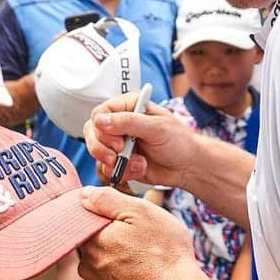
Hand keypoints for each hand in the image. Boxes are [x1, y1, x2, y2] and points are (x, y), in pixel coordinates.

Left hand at [76, 186, 213, 279]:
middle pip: (94, 242)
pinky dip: (125, 275)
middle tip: (139, 235)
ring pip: (103, 262)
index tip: (124, 217)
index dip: (105, 216)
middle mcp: (90, 266)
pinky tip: (145, 271)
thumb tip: (84, 195)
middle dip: (112, 236)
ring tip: (145, 255)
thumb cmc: (164, 252)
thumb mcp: (140, 212)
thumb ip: (107, 200)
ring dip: (118, 256)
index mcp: (93, 241)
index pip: (85, 222)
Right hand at [83, 94, 199, 189]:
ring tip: (139, 164)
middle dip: (103, 148)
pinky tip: (140, 169)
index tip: (119, 142)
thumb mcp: (156, 128)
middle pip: (92, 133)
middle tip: (119, 155)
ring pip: (96, 153)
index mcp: (128, 107)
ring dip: (116, 163)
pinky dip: (121, 172)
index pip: (100, 113)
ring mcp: (117, 143)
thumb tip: (99, 120)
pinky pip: (105, 169)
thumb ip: (128, 122)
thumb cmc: (178, 141)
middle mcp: (119, 123)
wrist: (187, 167)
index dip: (103, 129)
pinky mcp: (119, 161)